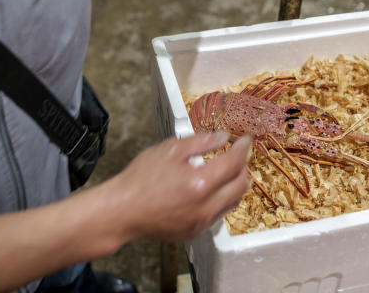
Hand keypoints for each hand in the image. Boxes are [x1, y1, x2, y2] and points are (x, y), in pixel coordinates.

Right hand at [108, 132, 251, 241]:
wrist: (122, 210)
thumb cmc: (140, 178)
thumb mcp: (169, 150)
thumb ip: (200, 141)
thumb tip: (223, 137)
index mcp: (199, 183)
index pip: (234, 163)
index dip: (243, 149)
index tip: (246, 141)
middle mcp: (205, 207)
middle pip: (240, 185)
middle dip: (243, 166)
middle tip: (238, 154)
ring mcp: (201, 222)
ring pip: (233, 202)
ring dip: (236, 184)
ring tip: (228, 170)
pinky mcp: (195, 232)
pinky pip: (219, 214)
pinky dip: (223, 199)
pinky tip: (213, 189)